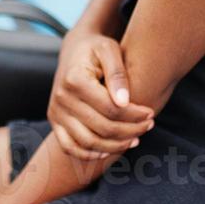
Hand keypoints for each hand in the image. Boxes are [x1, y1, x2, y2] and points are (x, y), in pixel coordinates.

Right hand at [48, 31, 154, 159]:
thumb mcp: (109, 50)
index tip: (150, 113)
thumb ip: (118, 74)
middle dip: (130, 131)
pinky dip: (90, 154)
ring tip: (135, 139)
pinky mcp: (54, 121)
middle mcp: (61, 98)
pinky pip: (70, 147)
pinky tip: (110, 150)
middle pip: (102, 127)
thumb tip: (125, 102)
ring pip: (88, 142)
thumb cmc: (96, 48)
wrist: (74, 50)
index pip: (110, 108)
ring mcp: (56, 112)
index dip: (134, 115)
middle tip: (148, 126)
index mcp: (75, 79)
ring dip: (114, 146)